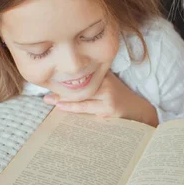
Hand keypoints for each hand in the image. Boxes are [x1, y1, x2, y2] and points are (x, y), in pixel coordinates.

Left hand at [44, 71, 158, 125]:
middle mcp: (105, 81)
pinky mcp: (108, 108)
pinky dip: (73, 108)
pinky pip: (86, 108)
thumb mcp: (107, 84)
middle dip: (60, 88)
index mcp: (103, 74)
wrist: (138, 110)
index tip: (49, 79)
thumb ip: (91, 83)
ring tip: (49, 100)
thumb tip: (66, 85)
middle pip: (78, 84)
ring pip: (80, 96)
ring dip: (63, 98)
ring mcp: (107, 95)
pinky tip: (62, 107)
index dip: (64, 78)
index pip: (81, 75)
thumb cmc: (118, 98)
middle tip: (45, 93)